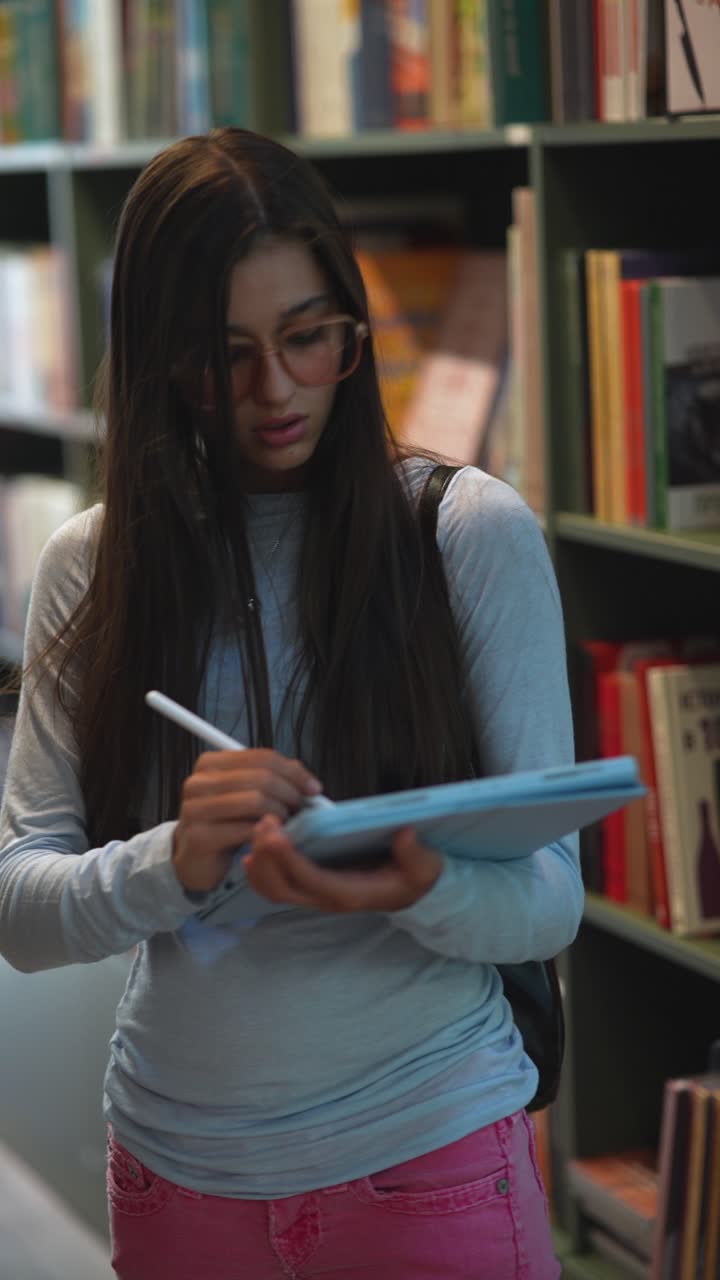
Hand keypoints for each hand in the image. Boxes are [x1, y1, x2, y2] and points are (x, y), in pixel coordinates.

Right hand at [173, 749, 323, 892]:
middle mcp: (199, 782)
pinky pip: (246, 829)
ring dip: (281, 814)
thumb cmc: (226, 823)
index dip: (293, 772)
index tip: (313, 788)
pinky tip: (271, 837)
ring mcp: (196, 808)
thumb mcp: (247, 795)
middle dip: (290, 794)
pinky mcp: (200, 836)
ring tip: (287, 824)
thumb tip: (308, 782)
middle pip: (260, 777)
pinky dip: (267, 833)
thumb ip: (274, 779)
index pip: (261, 757)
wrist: (195, 859)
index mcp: (211, 763)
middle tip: (302, 809)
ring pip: (255, 801)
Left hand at [243, 816, 442, 912]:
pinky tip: (256, 846)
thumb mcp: (424, 867)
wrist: (410, 890)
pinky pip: (276, 883)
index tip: (277, 835)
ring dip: (261, 861)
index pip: (313, 880)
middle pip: (282, 888)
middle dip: (267, 857)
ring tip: (261, 827)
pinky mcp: (309, 885)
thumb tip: (404, 835)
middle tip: (265, 822)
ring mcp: (315, 894)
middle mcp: (327, 898)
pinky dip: (261, 868)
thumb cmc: (414, 877)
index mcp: (351, 893)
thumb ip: (415, 855)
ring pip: (273, 888)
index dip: (290, 860)